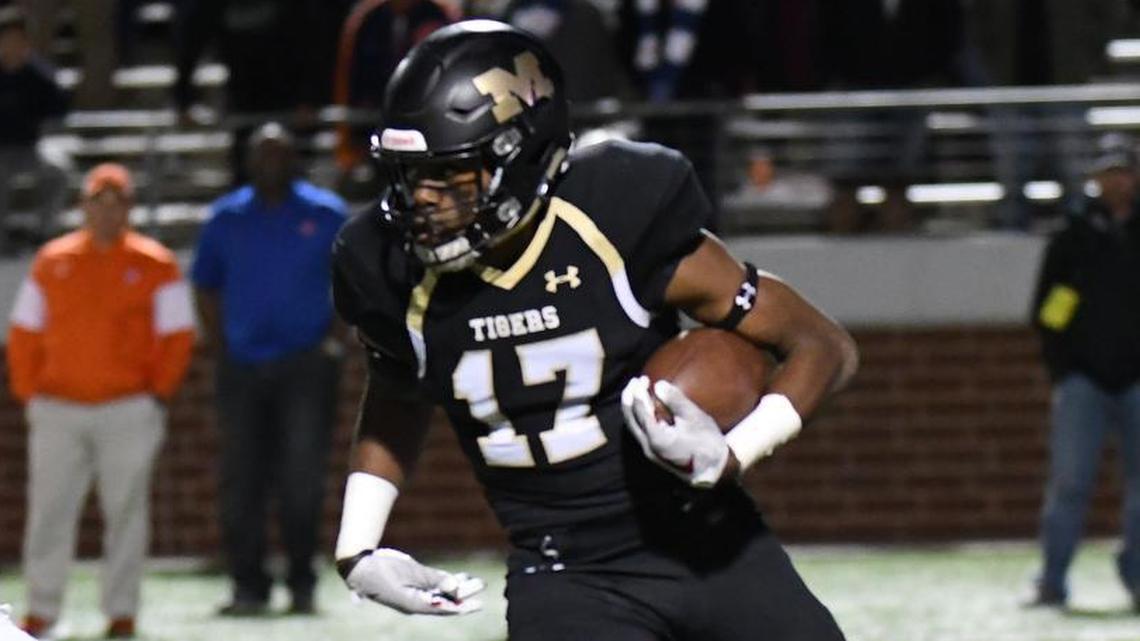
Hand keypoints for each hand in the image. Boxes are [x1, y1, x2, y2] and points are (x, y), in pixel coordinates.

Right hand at [338, 548, 484, 614]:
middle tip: (482, 584)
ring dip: (457, 587)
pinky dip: (445, 582)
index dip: (463, 607)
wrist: (359, 566)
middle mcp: (416, 603)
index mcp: (415, 604)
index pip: (444, 609)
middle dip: (464, 594)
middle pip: (445, 601)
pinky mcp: (410, 587)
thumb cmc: (383, 569)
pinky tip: (458, 576)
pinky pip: (432, 587)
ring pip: (440, 594)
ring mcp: (413, 595)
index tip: (479, 604)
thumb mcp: (410, 572)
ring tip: (475, 580)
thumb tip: (455, 587)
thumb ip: (434, 578)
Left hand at [621, 376, 729, 487]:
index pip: (640, 411)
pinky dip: (639, 417)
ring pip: (634, 426)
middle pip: (630, 419)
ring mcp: (650, 451)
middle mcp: (648, 446)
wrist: (713, 472)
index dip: (639, 393)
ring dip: (633, 408)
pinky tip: (646, 408)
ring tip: (635, 391)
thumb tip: (659, 384)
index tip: (642, 379)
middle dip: (630, 399)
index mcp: (656, 438)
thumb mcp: (694, 418)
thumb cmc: (707, 443)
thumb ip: (675, 401)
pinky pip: (641, 432)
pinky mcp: (655, 452)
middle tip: (633, 381)